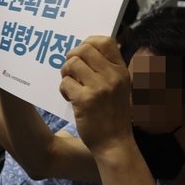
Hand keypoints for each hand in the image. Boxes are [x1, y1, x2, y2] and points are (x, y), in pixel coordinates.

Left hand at [59, 36, 132, 153]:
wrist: (114, 143)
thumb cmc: (113, 115)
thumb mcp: (119, 87)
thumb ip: (107, 69)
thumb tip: (86, 48)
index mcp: (121, 70)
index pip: (105, 41)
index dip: (88, 42)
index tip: (82, 53)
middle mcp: (112, 76)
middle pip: (84, 49)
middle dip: (72, 57)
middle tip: (71, 70)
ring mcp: (99, 87)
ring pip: (72, 63)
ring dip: (66, 73)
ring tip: (71, 85)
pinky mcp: (85, 99)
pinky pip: (65, 82)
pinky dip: (63, 90)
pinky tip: (70, 98)